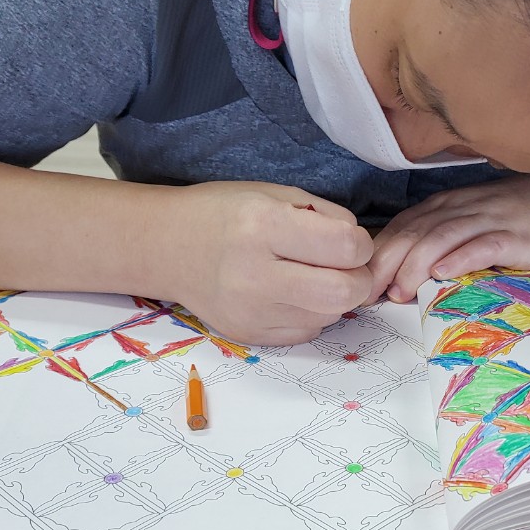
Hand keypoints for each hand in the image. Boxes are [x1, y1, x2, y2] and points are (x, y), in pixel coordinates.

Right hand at [165, 182, 373, 344]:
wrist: (166, 247)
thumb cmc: (224, 213)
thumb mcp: (275, 194)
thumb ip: (327, 216)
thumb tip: (363, 249)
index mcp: (263, 226)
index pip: (347, 247)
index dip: (361, 244)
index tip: (351, 240)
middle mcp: (255, 274)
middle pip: (344, 292)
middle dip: (358, 278)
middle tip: (345, 265)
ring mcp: (250, 311)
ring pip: (330, 316)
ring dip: (335, 297)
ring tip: (312, 275)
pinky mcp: (248, 335)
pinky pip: (307, 332)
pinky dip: (312, 313)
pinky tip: (292, 294)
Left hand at [367, 175, 529, 302]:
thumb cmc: (507, 218)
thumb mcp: (464, 221)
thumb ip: (434, 239)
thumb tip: (395, 274)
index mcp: (442, 206)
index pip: (400, 228)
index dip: (377, 256)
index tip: (359, 284)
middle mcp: (457, 209)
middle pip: (413, 234)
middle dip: (387, 265)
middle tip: (371, 295)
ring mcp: (484, 220)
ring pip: (440, 240)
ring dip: (415, 268)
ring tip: (400, 292)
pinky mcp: (510, 236)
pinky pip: (480, 246)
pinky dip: (458, 260)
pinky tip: (442, 275)